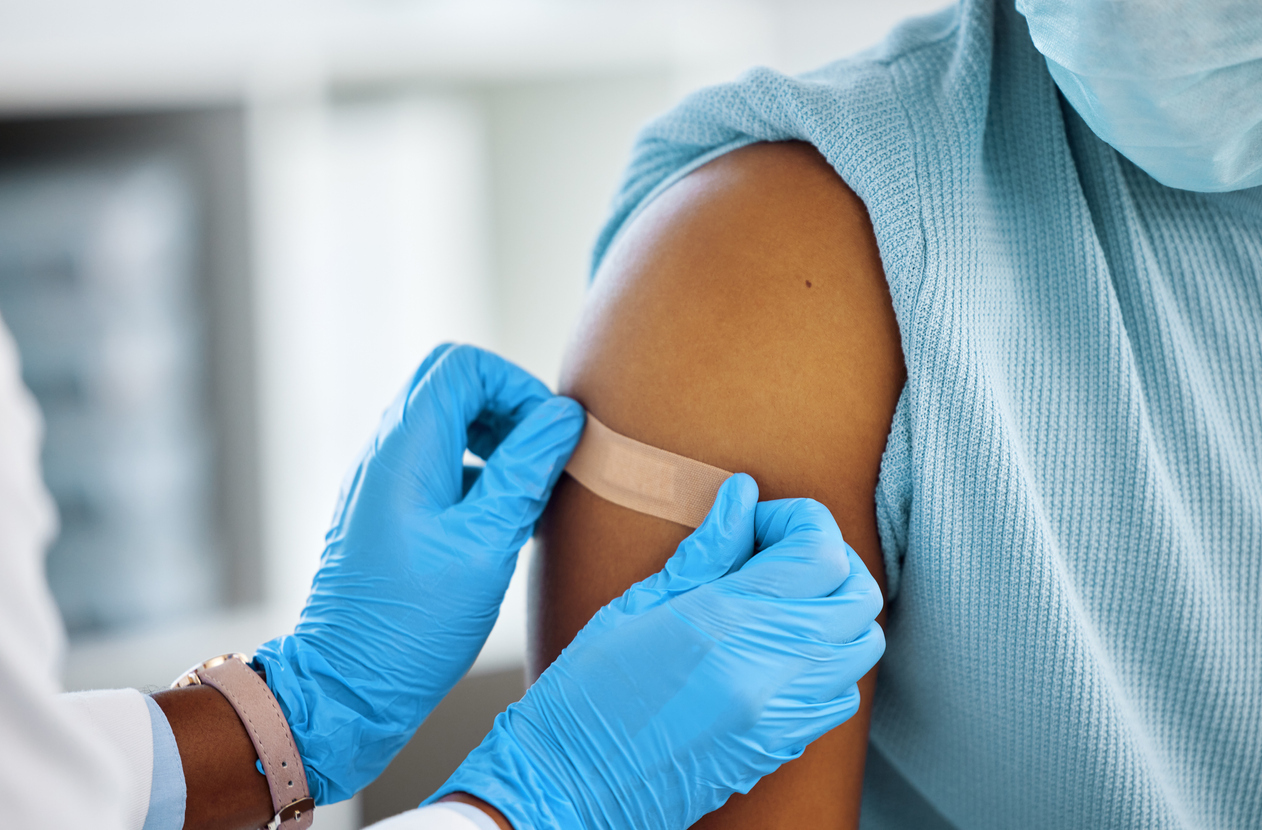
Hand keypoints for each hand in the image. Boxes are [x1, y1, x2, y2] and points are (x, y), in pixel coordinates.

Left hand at [254, 344, 584, 803]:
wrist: (348, 686)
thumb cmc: (415, 623)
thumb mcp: (488, 543)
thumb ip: (526, 471)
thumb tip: (564, 417)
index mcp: (406, 448)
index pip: (464, 367)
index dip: (516, 386)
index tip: (548, 434)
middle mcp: (385, 452)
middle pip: (451, 384)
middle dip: (506, 406)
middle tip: (540, 453)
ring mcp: (381, 481)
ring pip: (443, 421)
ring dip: (492, 438)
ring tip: (526, 488)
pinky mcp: (386, 510)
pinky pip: (434, 461)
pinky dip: (474, 469)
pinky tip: (502, 520)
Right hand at [427, 473, 884, 829]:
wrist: (570, 789)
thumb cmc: (586, 694)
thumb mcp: (636, 605)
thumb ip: (705, 551)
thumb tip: (743, 497)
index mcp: (726, 625)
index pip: (820, 552)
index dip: (798, 519)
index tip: (756, 520)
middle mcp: (770, 672)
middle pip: (858, 593)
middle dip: (826, 555)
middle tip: (772, 550)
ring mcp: (783, 716)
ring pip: (863, 642)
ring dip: (835, 606)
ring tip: (779, 597)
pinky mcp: (783, 747)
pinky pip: (843, 692)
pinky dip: (829, 658)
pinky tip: (779, 647)